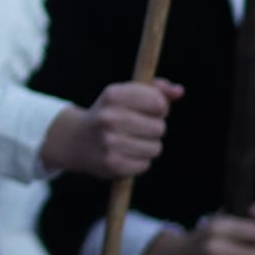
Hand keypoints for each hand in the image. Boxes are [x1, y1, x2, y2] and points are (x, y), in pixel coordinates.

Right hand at [41, 79, 180, 178]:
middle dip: (153, 128)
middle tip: (137, 127)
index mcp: (113, 95)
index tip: (149, 109)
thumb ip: (155, 89)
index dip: (159, 107)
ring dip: (148, 146)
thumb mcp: (126, 95)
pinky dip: (139, 161)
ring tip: (130, 141)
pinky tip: (124, 154)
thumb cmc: (110, 114)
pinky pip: (145, 164)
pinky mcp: (112, 164)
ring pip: (155, 148)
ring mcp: (109, 142)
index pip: (158, 102)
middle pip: (159, 127)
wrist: (76, 140)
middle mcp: (108, 117)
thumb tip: (179, 91)